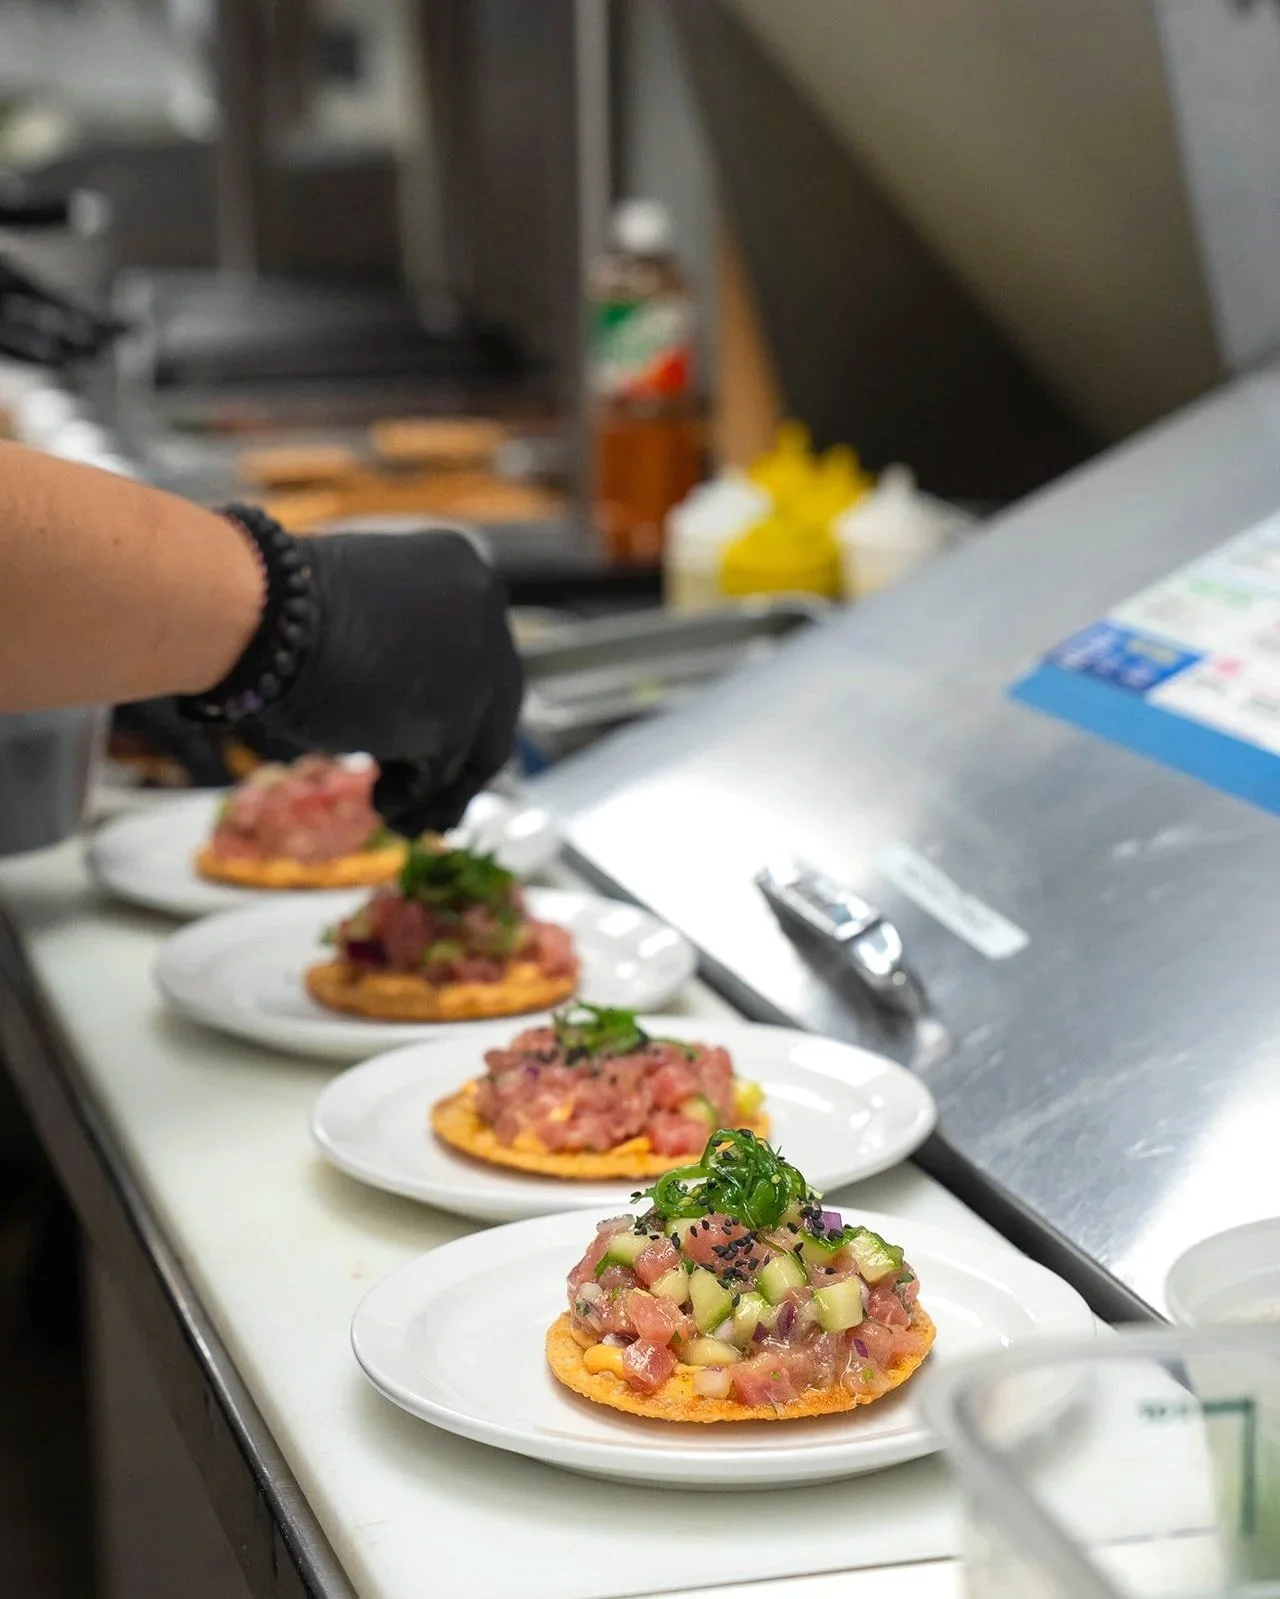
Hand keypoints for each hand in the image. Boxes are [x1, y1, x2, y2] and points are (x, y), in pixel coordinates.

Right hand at [249, 530, 522, 835]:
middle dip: (462, 756)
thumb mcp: (362, 616)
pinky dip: (413, 796)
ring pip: (479, 747)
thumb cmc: (280, 607)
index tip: (434, 738)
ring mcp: (478, 666)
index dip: (460, 702)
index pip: (482, 651)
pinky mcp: (456, 719)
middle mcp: (486, 610)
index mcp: (463, 570)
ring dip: (442, 790)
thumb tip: (411, 712)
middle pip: (496, 701)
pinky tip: (382, 804)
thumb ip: (402, 650)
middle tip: (434, 794)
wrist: (258, 611)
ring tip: (405, 815)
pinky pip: (442, 774)